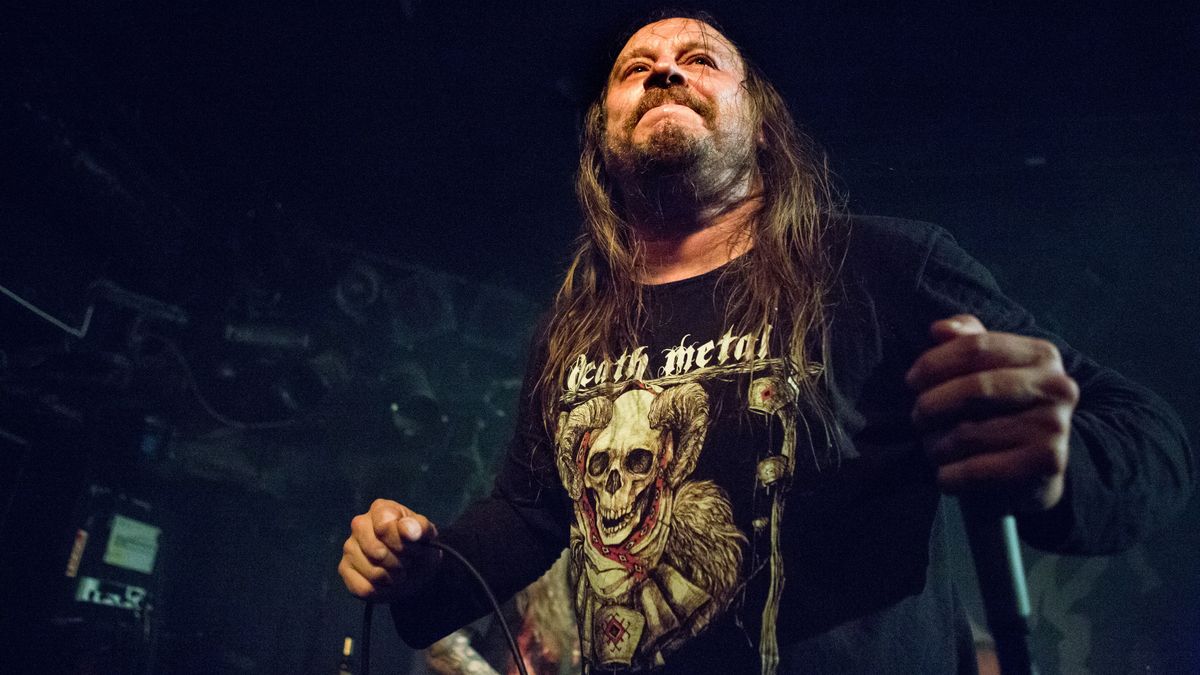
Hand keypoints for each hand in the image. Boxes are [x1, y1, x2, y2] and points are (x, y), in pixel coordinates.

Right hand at [338, 499, 440, 601]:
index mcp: (381, 509)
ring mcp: (349, 547)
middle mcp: (359, 524)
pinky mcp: (344, 569)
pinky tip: (386, 582)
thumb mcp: (428, 535)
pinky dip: (381, 591)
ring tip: (399, 571)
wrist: (417, 568)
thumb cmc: (420, 545)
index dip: (403, 543)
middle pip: (377, 552)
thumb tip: (408, 530)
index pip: (385, 527)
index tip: (415, 548)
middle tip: (407, 561)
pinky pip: (363, 588)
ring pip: (372, 572)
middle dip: (399, 562)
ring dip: (392, 578)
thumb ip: (420, 528)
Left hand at [906, 314, 1079, 511]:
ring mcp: (1055, 426)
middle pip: (974, 388)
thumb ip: (965, 341)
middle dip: (932, 404)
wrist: (1033, 474)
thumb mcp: (987, 370)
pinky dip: (950, 475)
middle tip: (917, 418)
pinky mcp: (1047, 463)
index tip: (911, 380)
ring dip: (937, 445)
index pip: (976, 347)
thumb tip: (940, 329)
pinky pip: (978, 469)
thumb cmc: (999, 413)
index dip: (934, 363)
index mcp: (1042, 355)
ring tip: (934, 449)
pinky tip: (945, 476)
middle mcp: (1057, 386)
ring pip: (969, 433)